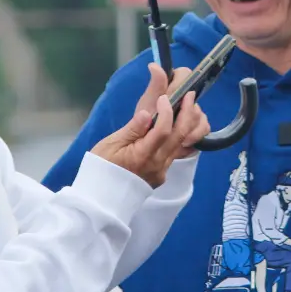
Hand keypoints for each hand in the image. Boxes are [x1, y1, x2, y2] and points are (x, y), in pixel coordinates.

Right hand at [89, 64, 210, 186]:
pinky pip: (176, 154)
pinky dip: (181, 137)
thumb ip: (132, 129)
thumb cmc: (101, 167)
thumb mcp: (110, 145)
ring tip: (188, 107)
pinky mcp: (162, 175)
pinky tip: (180, 125)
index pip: (163, 130)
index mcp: (142, 156)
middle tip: (189, 95)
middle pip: (179, 136)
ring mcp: (162, 171)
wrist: (101, 196)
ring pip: (182, 145)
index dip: (166, 111)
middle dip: (186, 113)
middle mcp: (157, 165)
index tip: (163, 98)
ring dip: (187, 124)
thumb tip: (147, 114)